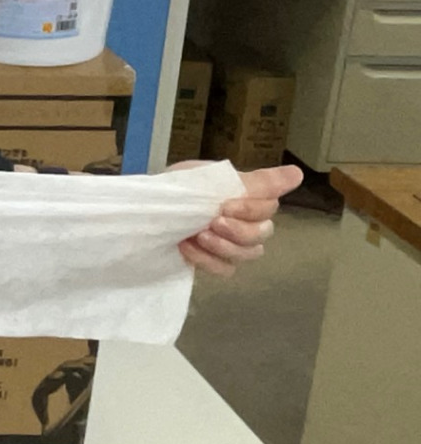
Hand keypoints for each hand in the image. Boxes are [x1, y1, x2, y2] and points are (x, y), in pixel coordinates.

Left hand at [176, 162, 299, 277]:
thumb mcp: (212, 177)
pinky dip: (206, 260)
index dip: (250, 209)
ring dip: (223, 246)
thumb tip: (298, 173)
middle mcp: (245, 222)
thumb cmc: (179, 187)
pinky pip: (226, 270)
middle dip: (238, 230)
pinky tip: (186, 246)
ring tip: (198, 235)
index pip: (269, 208)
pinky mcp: (214, 262)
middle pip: (262, 234)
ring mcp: (231, 245)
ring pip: (248, 254)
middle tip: (213, 222)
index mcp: (247, 198)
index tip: (225, 204)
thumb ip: (257, 181)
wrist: (145, 206)